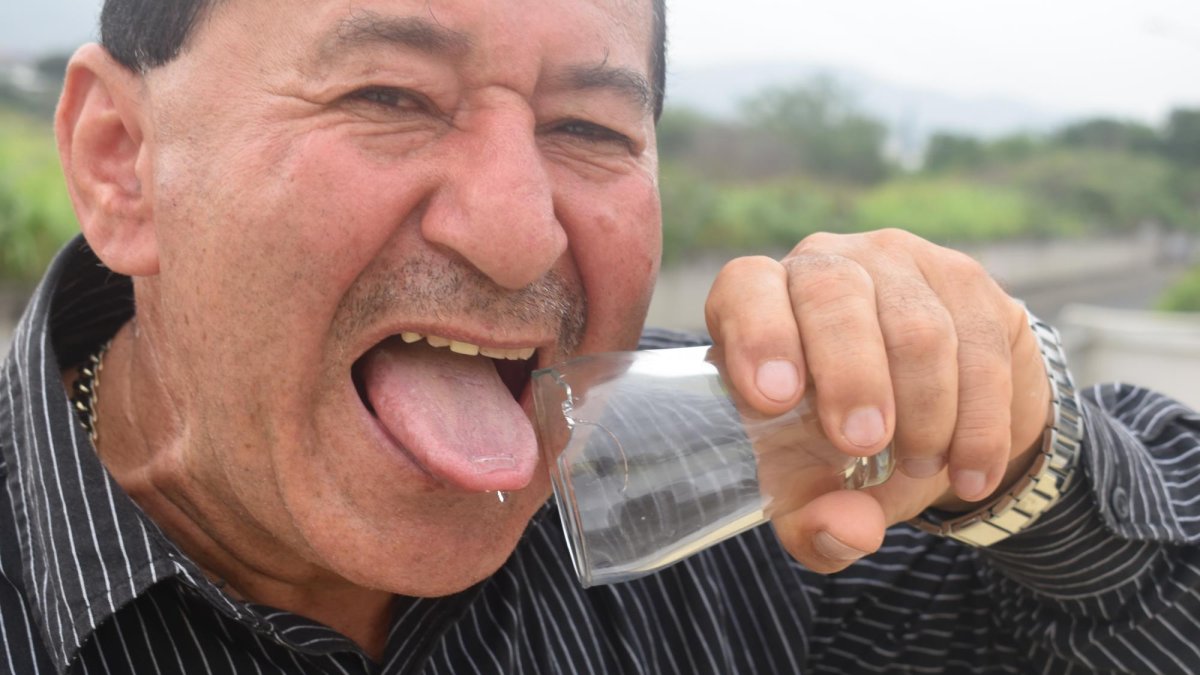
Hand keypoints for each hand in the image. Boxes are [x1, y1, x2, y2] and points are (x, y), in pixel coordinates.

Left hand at [704, 229, 1051, 572]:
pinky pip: (981, 347)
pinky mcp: (967, 282)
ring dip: (923, 411)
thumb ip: (813, 523)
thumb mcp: (813, 492)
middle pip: (833, 292)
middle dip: (851, 375)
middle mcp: (824, 264)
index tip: (774, 398)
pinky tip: (971, 471)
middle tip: (863, 443)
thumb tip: (844, 532)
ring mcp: (898, 263)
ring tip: (917, 465)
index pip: (746, 285)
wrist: (936, 416)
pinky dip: (978, 424)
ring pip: (915, 323)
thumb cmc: (841, 445)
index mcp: (759, 304)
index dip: (757, 332)